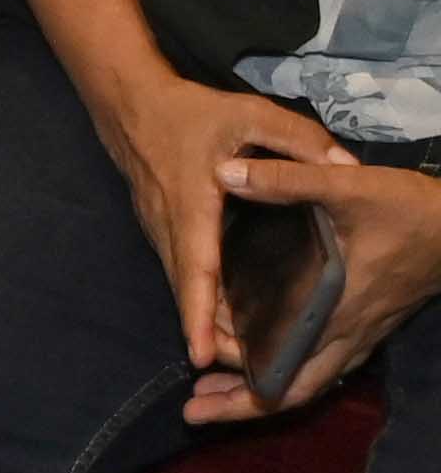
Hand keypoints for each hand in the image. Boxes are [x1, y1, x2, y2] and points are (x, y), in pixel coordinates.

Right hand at [89, 67, 351, 409]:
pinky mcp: (159, 229)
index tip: (201, 355)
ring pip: (182, 285)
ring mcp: (158, 230)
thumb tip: (345, 168)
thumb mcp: (249, 113)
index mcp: (193, 203)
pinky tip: (225, 314)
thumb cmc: (191, 111)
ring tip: (240, 355)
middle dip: (210, 334)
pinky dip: (200, 299)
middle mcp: (169, 226)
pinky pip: (180, 272)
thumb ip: (298, 139)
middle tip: (242, 372)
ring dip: (206, 320)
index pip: (196, 267)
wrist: (127, 100)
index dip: (199, 313)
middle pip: (188, 291)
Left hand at [214, 148, 440, 415]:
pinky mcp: (368, 325)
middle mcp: (349, 334)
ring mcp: (362, 334)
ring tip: (214, 396)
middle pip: (295, 390)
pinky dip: (290, 373)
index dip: (242, 374)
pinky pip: (324, 365)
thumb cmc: (408, 209)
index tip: (199, 370)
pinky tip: (264, 362)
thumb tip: (223, 173)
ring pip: (310, 382)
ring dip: (263, 392)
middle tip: (194, 411)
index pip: (288, 367)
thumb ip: (285, 181)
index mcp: (338, 311)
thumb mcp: (347, 184)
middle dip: (243, 405)